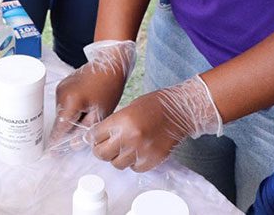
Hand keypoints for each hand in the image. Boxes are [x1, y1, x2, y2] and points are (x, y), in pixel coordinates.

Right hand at [48, 40, 135, 151]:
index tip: (51, 154)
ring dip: (71, 117)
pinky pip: (64, 102)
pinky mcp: (63, 84)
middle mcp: (61, 94)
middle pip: (61, 120)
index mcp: (71, 102)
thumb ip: (85, 130)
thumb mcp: (100, 113)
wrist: (110, 64)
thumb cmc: (109, 88)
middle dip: (69, 128)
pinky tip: (86, 103)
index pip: (60, 128)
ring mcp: (60, 88)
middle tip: (84, 128)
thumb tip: (73, 145)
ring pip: (62, 112)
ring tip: (89, 111)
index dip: (56, 142)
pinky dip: (71, 108)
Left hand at [88, 76, 222, 171]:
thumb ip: (113, 123)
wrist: (180, 111)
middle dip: (101, 150)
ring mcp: (140, 151)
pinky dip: (133, 162)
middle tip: (106, 145)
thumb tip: (97, 137)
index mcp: (121, 121)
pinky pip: (134, 168)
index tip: (96, 137)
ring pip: (117, 164)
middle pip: (101, 154)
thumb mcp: (128, 108)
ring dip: (118, 157)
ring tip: (125, 147)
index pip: (94, 136)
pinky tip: (138, 151)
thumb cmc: (154, 105)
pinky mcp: (152, 161)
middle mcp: (129, 138)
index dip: (93, 137)